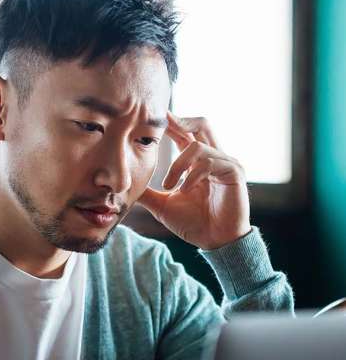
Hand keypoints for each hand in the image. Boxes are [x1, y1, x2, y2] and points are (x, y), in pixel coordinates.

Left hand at [138, 113, 250, 249]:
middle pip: (201, 123)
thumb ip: (147, 193)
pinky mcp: (234, 172)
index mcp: (198, 162)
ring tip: (168, 186)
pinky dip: (192, 175)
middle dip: (180, 121)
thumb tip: (125, 187)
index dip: (171, 124)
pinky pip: (209, 162)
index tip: (154, 116)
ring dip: (177, 165)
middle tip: (162, 122)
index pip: (184, 134)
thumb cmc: (194, 223)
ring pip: (197, 146)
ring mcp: (225, 163)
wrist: (214, 242)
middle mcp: (214, 158)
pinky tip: (183, 190)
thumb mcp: (163, 205)